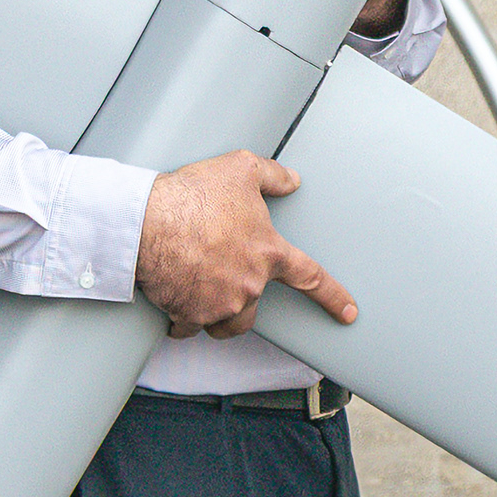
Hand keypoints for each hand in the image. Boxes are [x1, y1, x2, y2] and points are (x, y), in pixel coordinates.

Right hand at [136, 150, 359, 338]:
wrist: (149, 221)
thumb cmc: (194, 195)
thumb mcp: (240, 168)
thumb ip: (272, 176)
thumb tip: (292, 180)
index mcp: (267, 253)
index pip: (311, 278)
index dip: (332, 296)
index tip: (347, 313)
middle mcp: (248, 285)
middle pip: (255, 309)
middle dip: (242, 299)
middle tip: (220, 280)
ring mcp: (219, 304)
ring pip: (225, 324)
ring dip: (217, 315)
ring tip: (200, 296)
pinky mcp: (189, 315)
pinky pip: (188, 328)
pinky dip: (182, 319)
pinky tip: (173, 301)